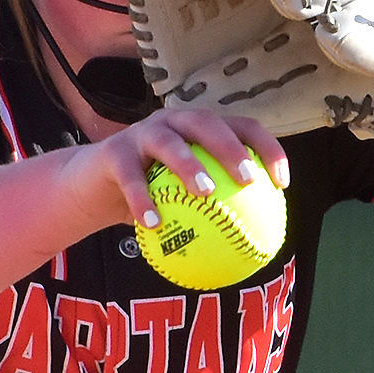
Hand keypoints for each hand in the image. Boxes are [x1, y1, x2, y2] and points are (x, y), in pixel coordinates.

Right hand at [63, 108, 288, 229]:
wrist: (92, 188)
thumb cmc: (150, 197)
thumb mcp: (184, 203)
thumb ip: (217, 214)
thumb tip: (260, 250)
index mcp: (199, 130)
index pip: (242, 127)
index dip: (267, 148)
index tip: (281, 183)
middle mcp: (173, 122)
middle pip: (207, 123)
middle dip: (230, 147)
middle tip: (248, 178)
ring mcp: (142, 133)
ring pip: (168, 141)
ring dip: (188, 164)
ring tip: (205, 192)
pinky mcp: (114, 151)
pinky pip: (130, 174)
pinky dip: (141, 198)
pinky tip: (152, 224)